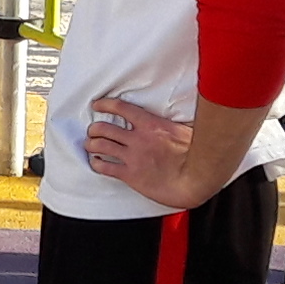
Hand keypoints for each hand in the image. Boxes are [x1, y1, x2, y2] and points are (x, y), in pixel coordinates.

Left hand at [81, 95, 195, 202]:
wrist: (194, 179)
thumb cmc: (194, 156)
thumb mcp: (183, 131)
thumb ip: (171, 124)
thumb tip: (172, 118)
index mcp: (151, 125)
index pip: (121, 108)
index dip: (104, 105)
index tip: (97, 105)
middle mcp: (138, 139)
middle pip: (104, 128)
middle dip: (94, 128)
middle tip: (92, 130)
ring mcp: (133, 157)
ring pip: (100, 146)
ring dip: (91, 144)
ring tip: (90, 144)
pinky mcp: (130, 175)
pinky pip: (105, 167)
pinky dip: (96, 163)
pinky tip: (95, 162)